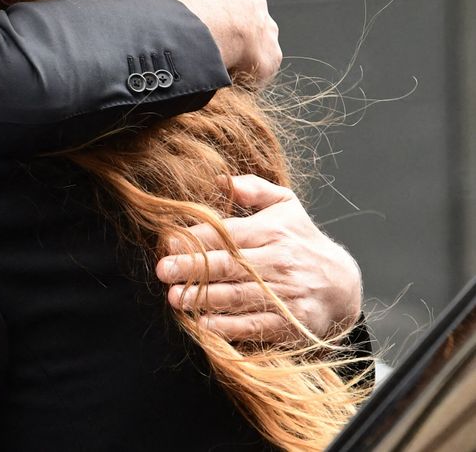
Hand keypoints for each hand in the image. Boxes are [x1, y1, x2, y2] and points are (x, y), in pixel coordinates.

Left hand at [156, 175, 361, 341]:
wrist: (342, 284)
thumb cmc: (302, 241)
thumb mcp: (286, 205)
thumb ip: (254, 189)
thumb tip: (221, 179)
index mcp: (274, 231)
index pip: (230, 234)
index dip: (198, 237)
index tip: (170, 240)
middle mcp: (280, 261)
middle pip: (230, 265)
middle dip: (193, 267)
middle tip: (163, 269)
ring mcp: (286, 294)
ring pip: (239, 296)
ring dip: (204, 297)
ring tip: (175, 297)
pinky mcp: (291, 323)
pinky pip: (256, 326)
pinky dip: (229, 327)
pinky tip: (204, 324)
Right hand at [161, 0, 281, 83]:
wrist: (208, 24)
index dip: (215, 9)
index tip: (201, 19)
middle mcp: (257, 8)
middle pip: (246, 22)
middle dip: (231, 33)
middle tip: (209, 46)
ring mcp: (265, 35)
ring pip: (255, 46)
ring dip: (240, 55)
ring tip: (218, 65)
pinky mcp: (268, 61)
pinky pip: (259, 71)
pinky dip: (246, 76)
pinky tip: (228, 79)